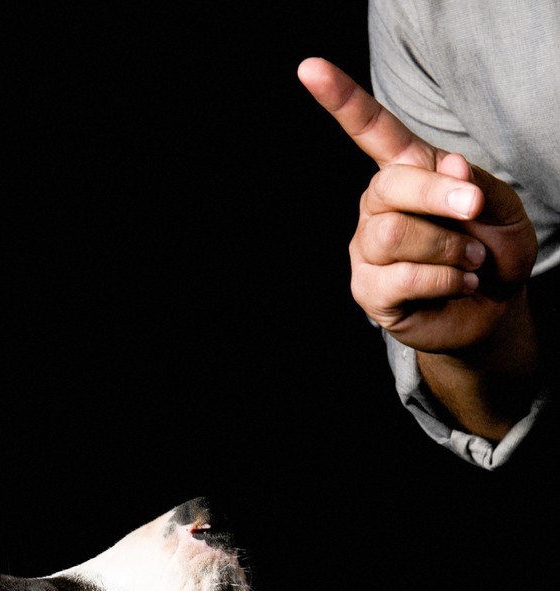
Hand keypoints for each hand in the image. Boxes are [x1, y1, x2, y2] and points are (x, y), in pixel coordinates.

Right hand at [296, 58, 537, 353]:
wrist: (493, 305)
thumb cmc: (491, 247)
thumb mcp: (498, 204)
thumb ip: (473, 183)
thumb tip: (450, 170)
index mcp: (405, 170)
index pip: (369, 129)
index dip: (340, 99)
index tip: (310, 69)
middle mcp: (377, 206)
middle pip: (389, 188)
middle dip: (440, 198)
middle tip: (474, 210)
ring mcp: (368, 250)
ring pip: (393, 235)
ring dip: (447, 247)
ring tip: (471, 260)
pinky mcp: (369, 292)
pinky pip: (401, 278)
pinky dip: (443, 280)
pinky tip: (459, 284)